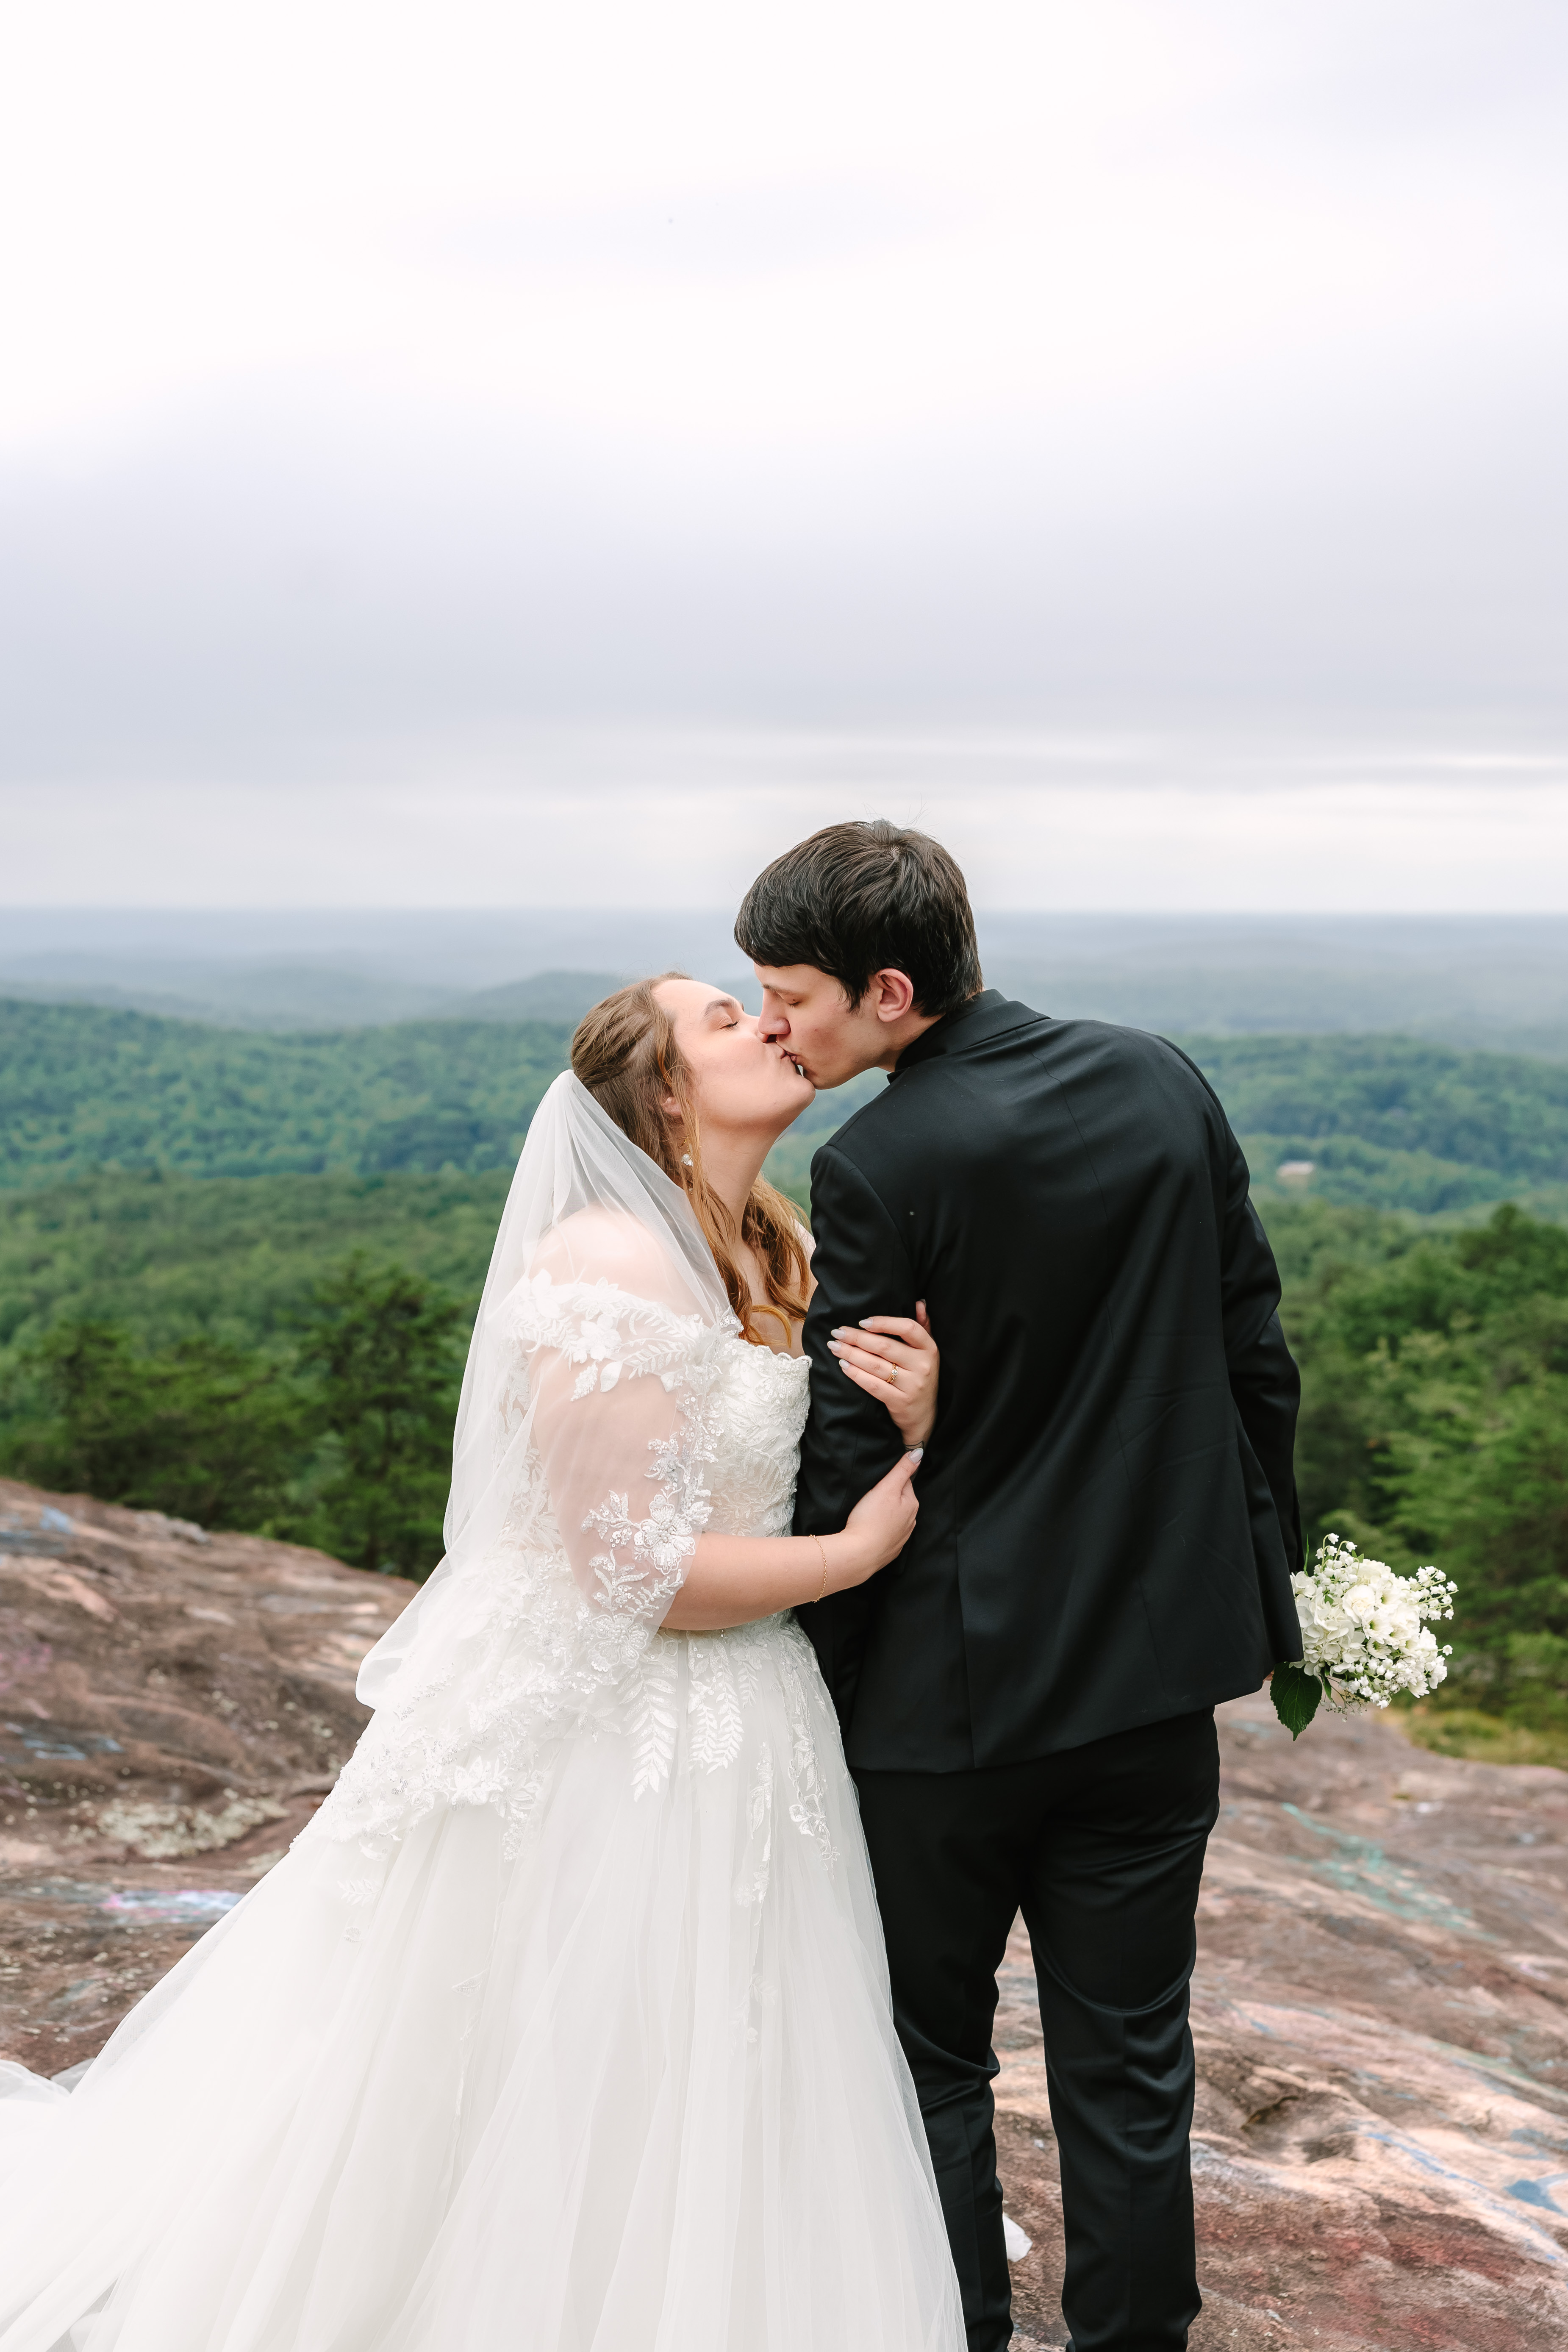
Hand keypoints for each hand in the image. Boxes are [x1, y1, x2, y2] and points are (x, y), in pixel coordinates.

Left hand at [827, 1302, 938, 1448]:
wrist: (924, 1417)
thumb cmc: (920, 1377)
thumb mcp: (926, 1353)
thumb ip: (923, 1327)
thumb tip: (918, 1302)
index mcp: (929, 1349)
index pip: (908, 1328)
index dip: (884, 1322)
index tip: (861, 1321)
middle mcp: (923, 1366)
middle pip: (885, 1347)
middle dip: (856, 1338)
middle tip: (837, 1333)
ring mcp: (912, 1385)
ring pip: (875, 1365)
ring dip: (851, 1354)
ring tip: (834, 1347)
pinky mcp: (900, 1401)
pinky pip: (873, 1385)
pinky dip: (856, 1374)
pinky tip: (843, 1366)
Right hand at [830, 1450, 922, 1587]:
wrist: (859, 1554)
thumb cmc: (871, 1519)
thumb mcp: (887, 1487)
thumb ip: (902, 1469)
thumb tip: (919, 1453)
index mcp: (912, 1504)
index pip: (904, 1483)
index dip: (888, 1481)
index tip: (877, 1485)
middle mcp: (911, 1521)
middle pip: (899, 1501)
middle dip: (887, 1497)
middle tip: (870, 1499)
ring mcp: (901, 1537)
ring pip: (893, 1518)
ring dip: (884, 1514)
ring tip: (868, 1514)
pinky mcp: (890, 1549)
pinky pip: (886, 1534)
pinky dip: (880, 1530)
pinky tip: (869, 1529)